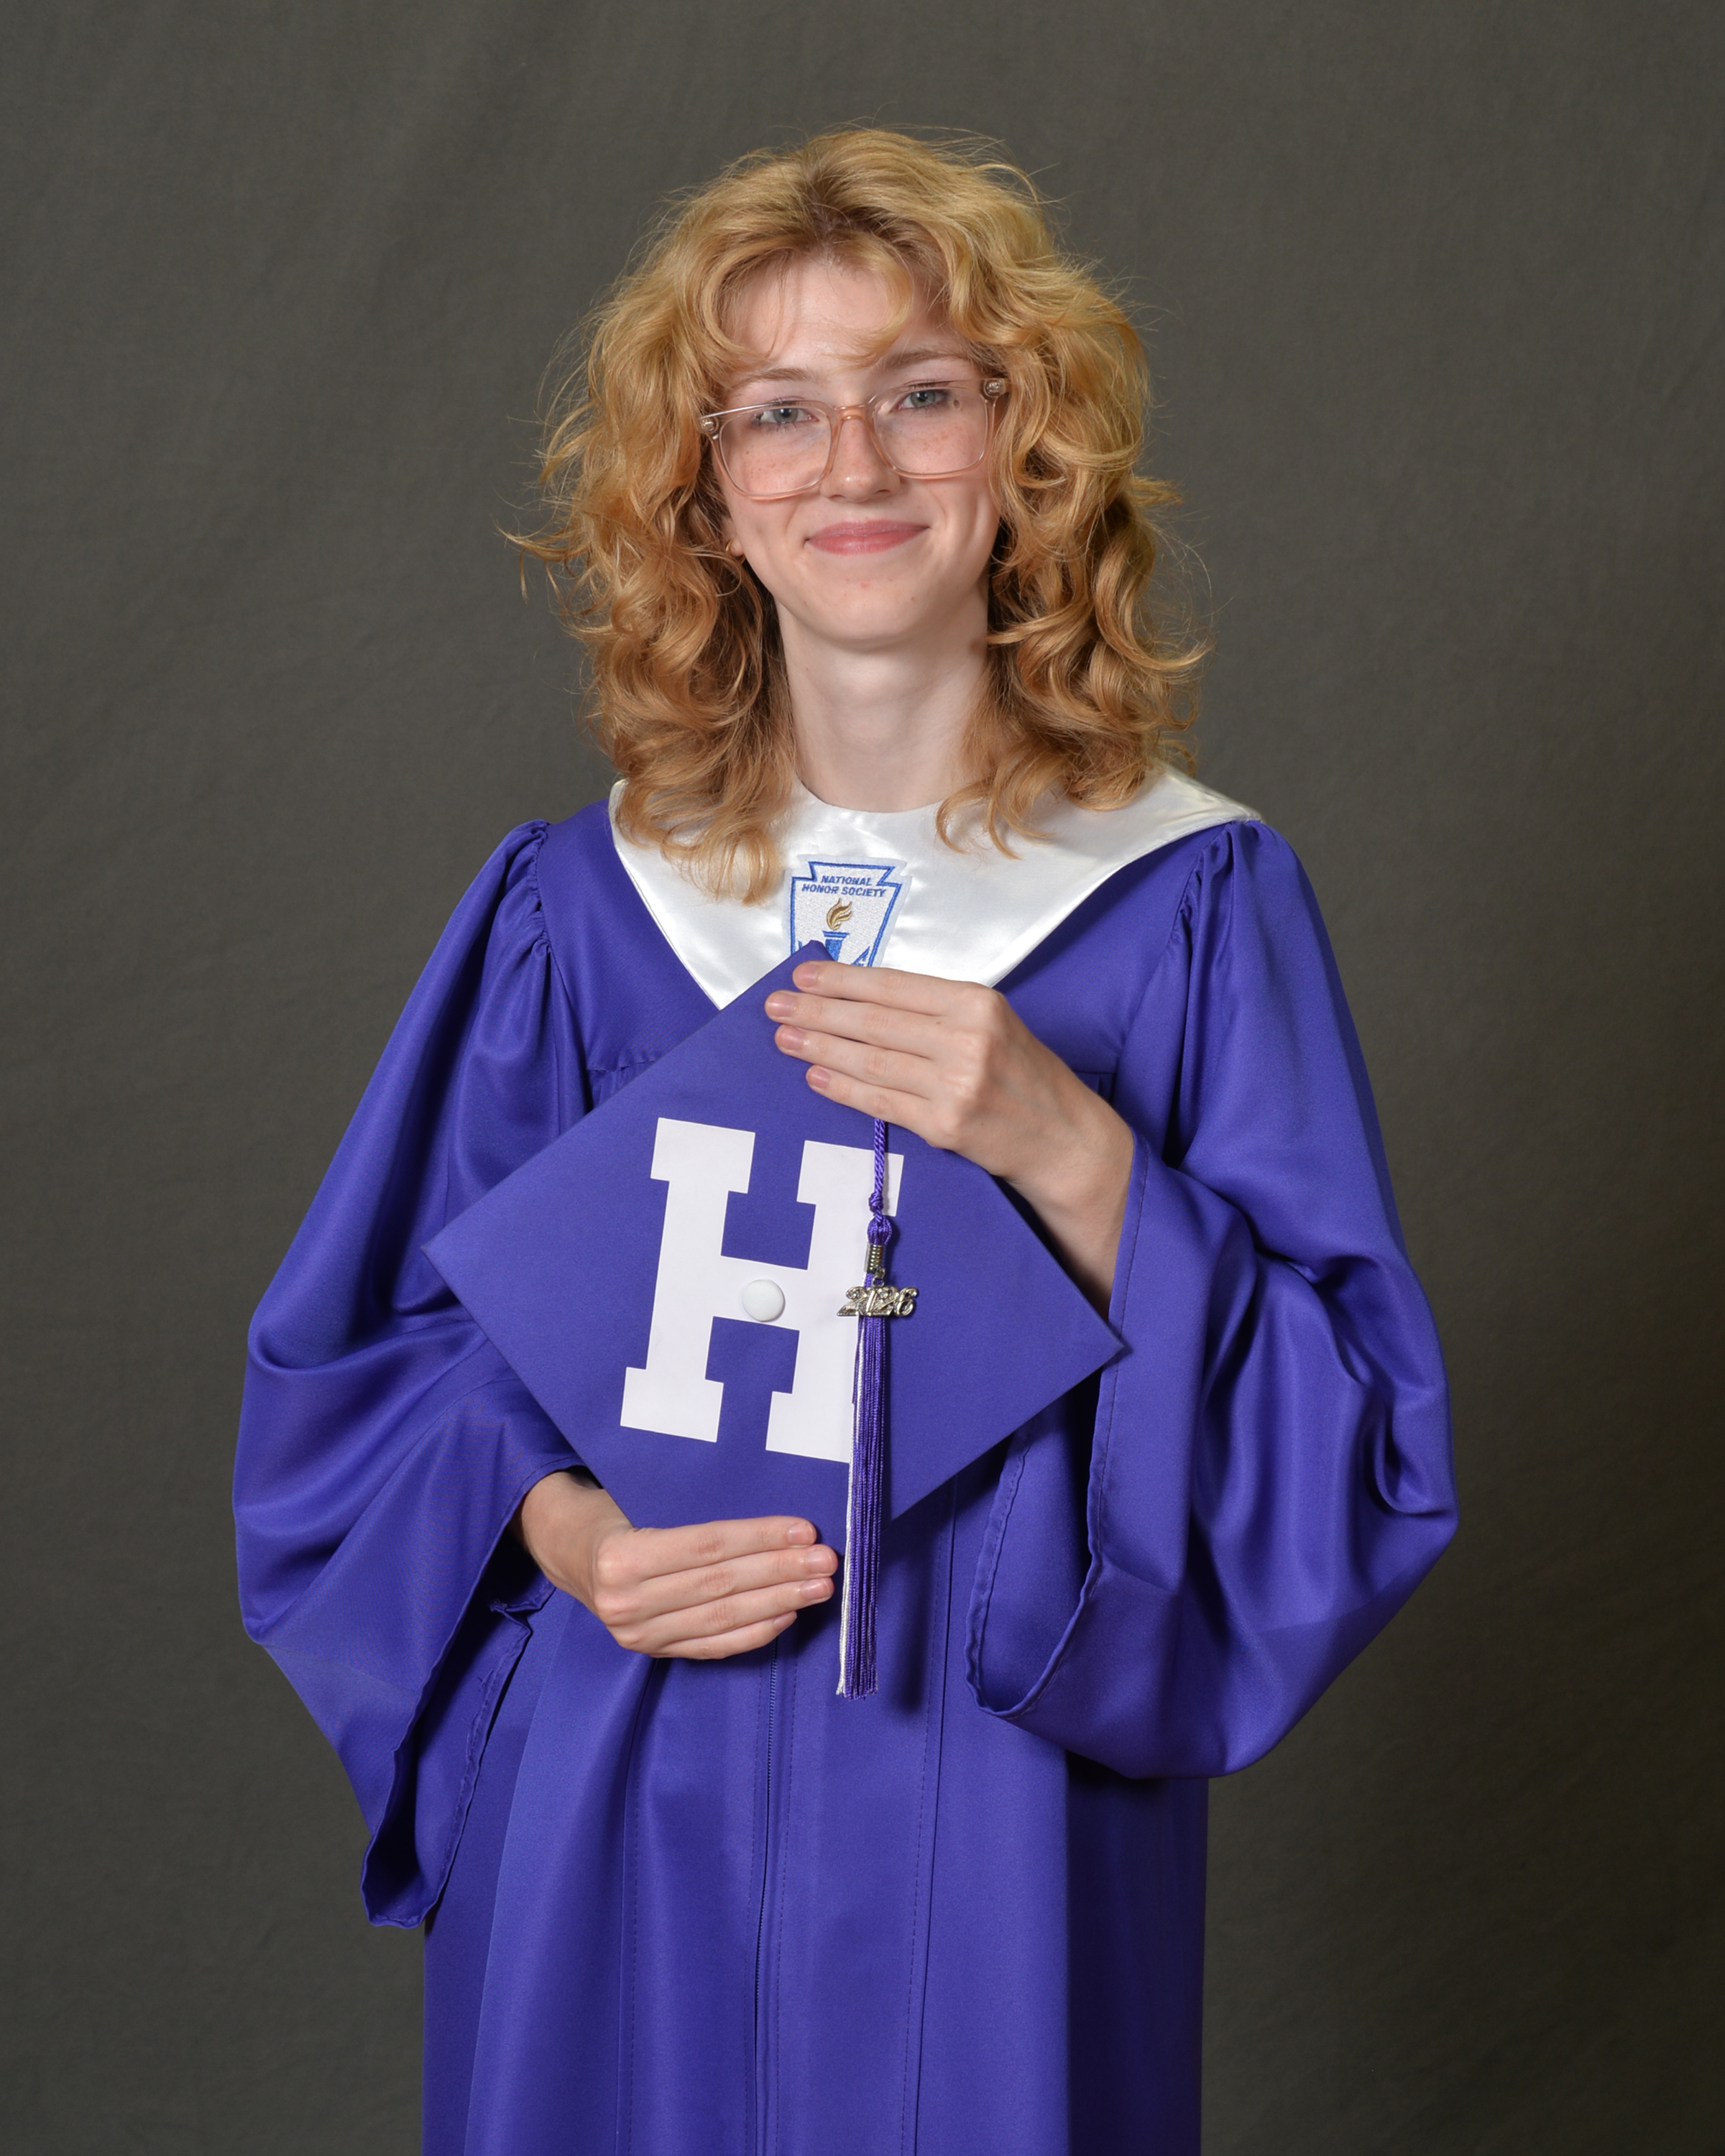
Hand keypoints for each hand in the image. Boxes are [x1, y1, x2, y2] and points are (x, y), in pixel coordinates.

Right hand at [515, 1470, 837, 1658]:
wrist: (569, 1550)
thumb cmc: (617, 1508)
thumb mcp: (640, 1492)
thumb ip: (691, 1504)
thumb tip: (771, 1511)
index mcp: (621, 1556)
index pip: (707, 1546)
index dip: (760, 1538)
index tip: (805, 1529)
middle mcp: (626, 1603)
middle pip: (720, 1585)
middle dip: (781, 1572)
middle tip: (827, 1561)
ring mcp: (638, 1635)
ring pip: (722, 1619)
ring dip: (778, 1603)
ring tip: (820, 1588)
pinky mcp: (652, 1652)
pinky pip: (712, 1646)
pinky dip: (754, 1632)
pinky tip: (787, 1615)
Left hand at [765, 960, 1134, 1306]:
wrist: (1064, 1137)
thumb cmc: (1023, 1076)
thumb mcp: (990, 1024)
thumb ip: (934, 1010)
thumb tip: (860, 998)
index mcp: (976, 1003)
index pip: (892, 985)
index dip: (841, 980)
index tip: (803, 975)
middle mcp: (967, 1039)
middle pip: (873, 1021)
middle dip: (817, 1011)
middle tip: (777, 1006)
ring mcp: (956, 1085)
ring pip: (871, 1060)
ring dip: (820, 1048)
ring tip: (785, 1039)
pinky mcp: (946, 1125)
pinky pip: (882, 1102)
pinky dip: (844, 1088)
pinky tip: (815, 1076)